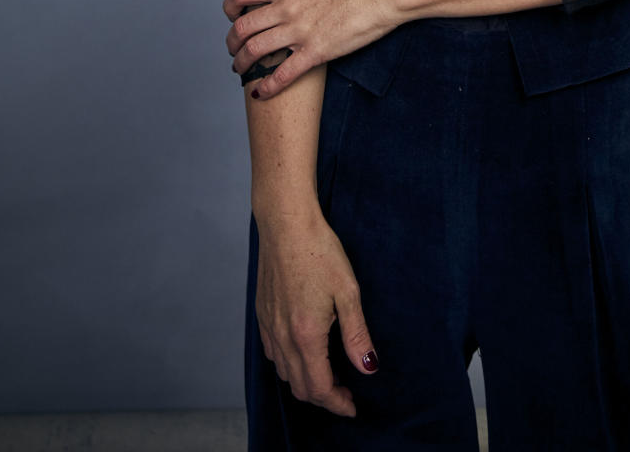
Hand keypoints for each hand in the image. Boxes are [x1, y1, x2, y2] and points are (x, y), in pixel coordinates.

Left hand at [224, 0, 400, 97]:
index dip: (230, 6)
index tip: (231, 15)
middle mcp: (287, 6)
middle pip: (243, 26)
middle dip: (232, 41)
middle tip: (233, 49)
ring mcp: (299, 30)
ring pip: (255, 50)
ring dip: (242, 63)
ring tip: (240, 69)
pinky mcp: (315, 52)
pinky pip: (283, 74)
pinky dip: (267, 86)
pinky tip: (261, 92)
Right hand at [256, 209, 378, 414]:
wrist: (286, 223)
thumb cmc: (319, 251)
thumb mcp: (348, 291)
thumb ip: (356, 334)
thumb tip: (368, 368)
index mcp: (305, 335)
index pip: (319, 387)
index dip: (338, 403)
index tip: (353, 405)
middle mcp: (282, 336)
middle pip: (300, 386)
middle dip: (324, 397)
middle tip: (346, 392)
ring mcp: (268, 325)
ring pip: (284, 373)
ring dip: (305, 382)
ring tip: (328, 374)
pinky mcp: (262, 313)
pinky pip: (272, 353)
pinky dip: (288, 364)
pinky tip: (302, 351)